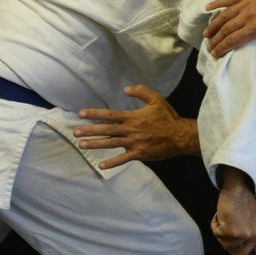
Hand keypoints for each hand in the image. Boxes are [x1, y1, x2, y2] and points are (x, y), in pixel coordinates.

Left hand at [74, 85, 198, 169]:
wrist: (180, 136)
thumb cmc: (168, 117)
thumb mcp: (156, 99)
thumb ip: (140, 91)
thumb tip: (125, 89)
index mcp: (132, 117)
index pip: (109, 115)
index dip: (94, 114)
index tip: (81, 114)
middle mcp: (130, 130)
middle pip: (106, 130)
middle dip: (89, 130)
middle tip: (75, 132)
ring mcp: (133, 143)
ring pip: (110, 143)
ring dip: (95, 144)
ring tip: (82, 145)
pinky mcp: (139, 154)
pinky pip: (123, 159)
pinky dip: (112, 163)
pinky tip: (101, 166)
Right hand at [204, 0, 255, 76]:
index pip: (233, 39)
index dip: (222, 48)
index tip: (214, 54)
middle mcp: (248, 14)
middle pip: (226, 28)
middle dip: (216, 39)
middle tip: (209, 47)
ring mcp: (246, 2)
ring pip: (225, 15)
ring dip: (214, 25)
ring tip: (206, 34)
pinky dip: (217, 4)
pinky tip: (207, 8)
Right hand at [210, 167, 255, 254]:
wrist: (237, 189)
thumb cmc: (245, 202)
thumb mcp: (255, 221)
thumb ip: (253, 236)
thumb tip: (246, 252)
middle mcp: (254, 237)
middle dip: (230, 247)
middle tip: (227, 235)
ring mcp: (242, 235)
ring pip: (226, 245)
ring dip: (222, 234)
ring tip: (226, 219)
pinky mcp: (229, 231)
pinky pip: (217, 235)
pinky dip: (215, 226)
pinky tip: (220, 216)